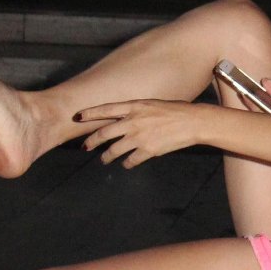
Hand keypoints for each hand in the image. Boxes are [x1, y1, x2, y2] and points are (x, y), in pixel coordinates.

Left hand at [75, 99, 203, 167]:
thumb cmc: (176, 111)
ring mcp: (140, 137)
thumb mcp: (153, 104)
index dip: (90, 113)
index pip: (106, 109)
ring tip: (104, 160)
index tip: (77, 117)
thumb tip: (123, 120)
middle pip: (105, 133)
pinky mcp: (148, 150)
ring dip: (107, 156)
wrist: (193, 122)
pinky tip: (127, 164)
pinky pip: (131, 160)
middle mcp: (134, 121)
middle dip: (92, 141)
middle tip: (85, 147)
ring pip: (115, 150)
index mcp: (135, 106)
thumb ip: (136, 112)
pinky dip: (128, 163)